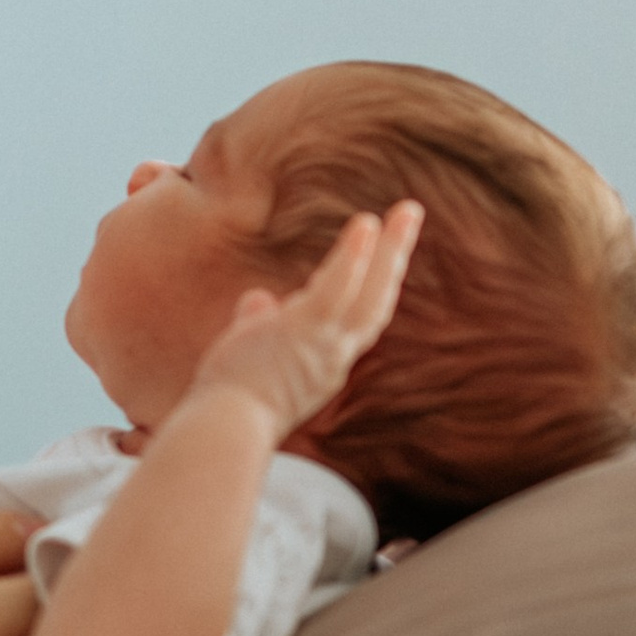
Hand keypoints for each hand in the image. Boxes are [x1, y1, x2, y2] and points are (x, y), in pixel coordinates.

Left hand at [189, 202, 423, 439]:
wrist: (224, 425)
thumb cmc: (229, 399)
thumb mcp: (249, 354)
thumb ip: (258, 324)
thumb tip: (258, 299)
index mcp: (323, 365)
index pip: (356, 319)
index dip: (372, 286)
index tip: (381, 257)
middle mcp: (335, 357)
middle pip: (379, 302)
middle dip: (397, 260)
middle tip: (410, 219)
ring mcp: (326, 346)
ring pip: (373, 293)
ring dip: (393, 249)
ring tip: (407, 210)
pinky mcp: (308, 332)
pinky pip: (339, 289)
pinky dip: (354, 257)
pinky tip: (366, 224)